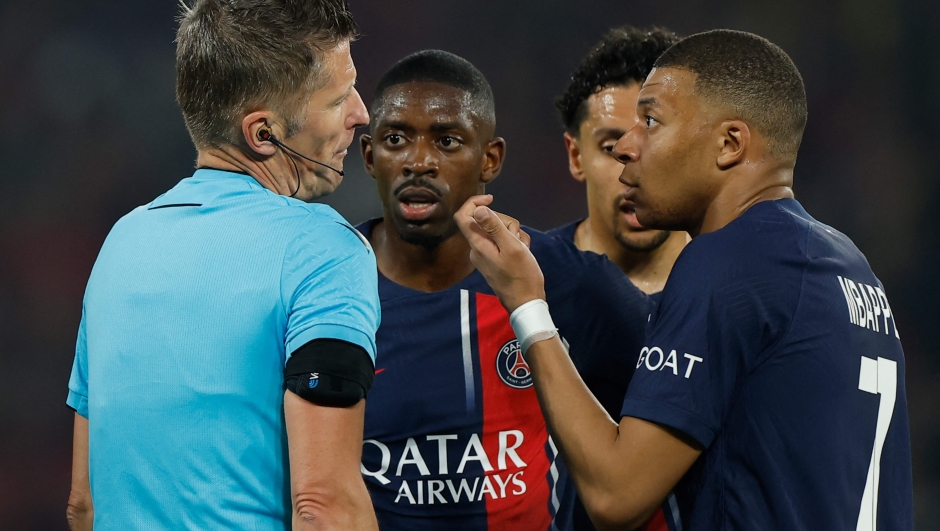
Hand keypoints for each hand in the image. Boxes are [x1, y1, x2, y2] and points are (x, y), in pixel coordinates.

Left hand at [454, 195, 544, 312]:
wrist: (526, 301)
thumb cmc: (521, 276)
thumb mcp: (511, 247)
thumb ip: (494, 227)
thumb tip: (478, 209)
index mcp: (478, 244)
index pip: (463, 215)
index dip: (475, 202)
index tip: (491, 200)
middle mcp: (477, 248)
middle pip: (485, 221)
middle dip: (504, 222)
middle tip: (516, 236)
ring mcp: (484, 254)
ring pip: (496, 231)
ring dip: (512, 233)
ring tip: (522, 247)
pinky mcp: (492, 259)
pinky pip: (500, 242)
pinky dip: (513, 243)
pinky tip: (522, 252)